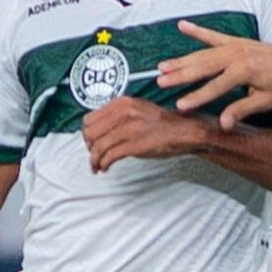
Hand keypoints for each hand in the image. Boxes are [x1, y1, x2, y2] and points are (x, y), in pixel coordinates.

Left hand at [82, 95, 206, 171]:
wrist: (184, 131)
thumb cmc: (162, 124)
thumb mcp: (137, 110)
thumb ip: (118, 116)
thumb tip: (100, 130)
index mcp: (122, 103)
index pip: (90, 118)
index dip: (87, 134)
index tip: (90, 142)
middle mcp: (123, 113)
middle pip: (90, 133)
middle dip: (88, 147)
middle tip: (93, 156)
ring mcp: (128, 129)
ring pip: (97, 146)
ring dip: (94, 160)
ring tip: (96, 166)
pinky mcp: (134, 145)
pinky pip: (109, 156)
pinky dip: (103, 164)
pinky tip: (105, 168)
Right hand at [156, 22, 271, 128]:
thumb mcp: (266, 101)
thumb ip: (242, 110)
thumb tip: (222, 124)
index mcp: (243, 71)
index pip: (214, 87)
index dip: (196, 97)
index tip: (179, 105)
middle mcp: (236, 55)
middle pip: (202, 66)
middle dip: (180, 75)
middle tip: (160, 81)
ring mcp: (235, 46)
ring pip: (203, 53)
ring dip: (182, 59)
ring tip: (163, 66)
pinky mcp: (236, 41)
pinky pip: (213, 35)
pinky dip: (198, 31)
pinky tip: (183, 25)